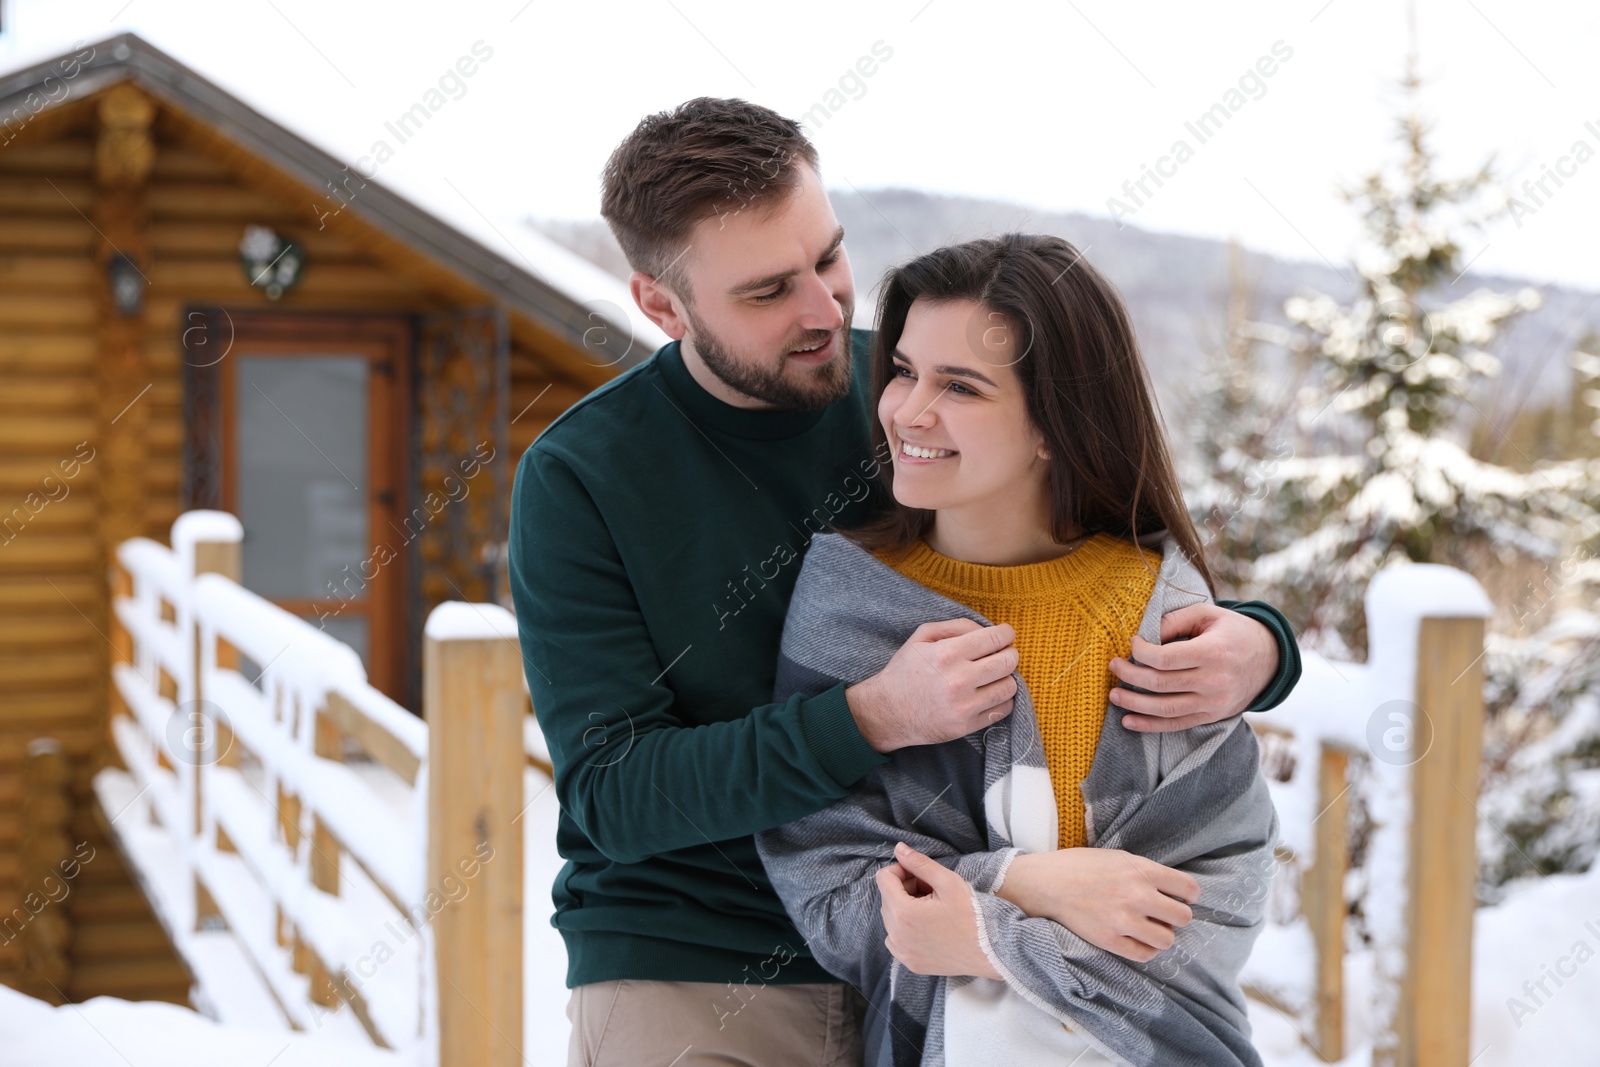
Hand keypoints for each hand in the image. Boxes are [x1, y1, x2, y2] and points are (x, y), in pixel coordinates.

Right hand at [847, 620, 1018, 752]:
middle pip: (1008, 662)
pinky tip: (989, 693)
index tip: (1006, 634)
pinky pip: (1002, 710)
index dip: (1006, 633)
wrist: (887, 712)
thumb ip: (956, 626)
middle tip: (1003, 653)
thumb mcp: (921, 637)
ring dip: (1006, 677)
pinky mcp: (967, 726)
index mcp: (947, 654)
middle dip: (1009, 653)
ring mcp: (964, 706)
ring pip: (1009, 686)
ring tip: (993, 675)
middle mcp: (958, 680)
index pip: (994, 638)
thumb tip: (988, 629)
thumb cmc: (905, 671)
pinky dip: (1002, 699)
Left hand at [876, 842, 1001, 978]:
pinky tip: (929, 926)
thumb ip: (920, 863)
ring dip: (906, 908)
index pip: (883, 879)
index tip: (920, 874)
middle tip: (932, 890)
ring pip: (891, 918)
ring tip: (932, 908)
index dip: (901, 870)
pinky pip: (896, 938)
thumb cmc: (972, 915)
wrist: (991, 951)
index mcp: (903, 913)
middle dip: (905, 889)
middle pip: (887, 898)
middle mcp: (896, 936)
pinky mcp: (910, 963)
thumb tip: (899, 848)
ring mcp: (902, 952)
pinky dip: (907, 928)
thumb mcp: (948, 881)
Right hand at [996, 848, 1197, 962]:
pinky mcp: (1110, 941)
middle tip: (1164, 914)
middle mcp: (1138, 895)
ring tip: (1149, 928)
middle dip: (1176, 916)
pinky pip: (1144, 954)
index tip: (1183, 898)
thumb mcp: (1118, 857)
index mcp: (1142, 870)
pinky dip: (1145, 949)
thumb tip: (1171, 888)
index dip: (1189, 895)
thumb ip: (1145, 871)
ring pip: (1167, 939)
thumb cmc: (1080, 866)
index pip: (1188, 889)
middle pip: (1183, 917)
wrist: (1046, 884)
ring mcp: (1124, 920)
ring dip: (1161, 934)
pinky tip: (1137, 939)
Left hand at [1107, 604, 1276, 731]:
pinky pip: (1176, 724)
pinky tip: (1128, 721)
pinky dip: (1150, 726)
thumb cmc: (1233, 632)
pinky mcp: (1212, 716)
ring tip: (1113, 695)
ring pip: (1165, 708)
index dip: (1140, 652)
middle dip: (1130, 675)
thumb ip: (1174, 621)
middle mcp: (1214, 681)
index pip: (1165, 659)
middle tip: (1113, 666)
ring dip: (1134, 704)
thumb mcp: (1208, 615)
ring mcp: (1213, 703)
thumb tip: (1144, 636)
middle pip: (1160, 683)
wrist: (1270, 659)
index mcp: (1213, 653)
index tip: (1132, 644)